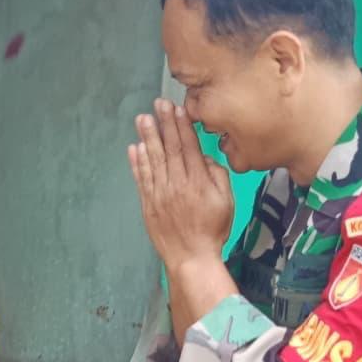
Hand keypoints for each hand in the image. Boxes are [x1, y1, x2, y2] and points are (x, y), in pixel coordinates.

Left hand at [128, 99, 232, 274]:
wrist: (191, 257)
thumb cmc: (213, 230)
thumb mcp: (227, 200)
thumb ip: (217, 175)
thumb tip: (203, 157)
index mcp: (198, 182)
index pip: (188, 147)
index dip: (182, 126)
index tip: (177, 109)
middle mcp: (177, 184)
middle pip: (169, 148)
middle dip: (164, 124)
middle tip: (158, 104)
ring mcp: (160, 194)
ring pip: (153, 160)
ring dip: (147, 137)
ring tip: (142, 119)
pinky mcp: (149, 205)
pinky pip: (141, 179)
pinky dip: (137, 163)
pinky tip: (135, 147)